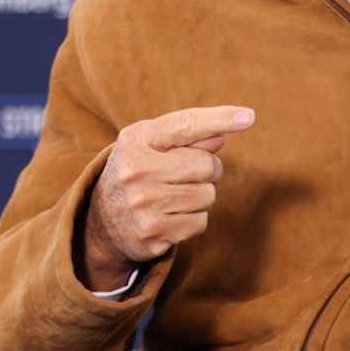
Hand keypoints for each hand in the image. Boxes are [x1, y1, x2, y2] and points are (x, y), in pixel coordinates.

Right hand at [78, 105, 254, 290]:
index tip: (248, 117)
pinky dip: (194, 219)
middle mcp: (137, 170)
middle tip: (185, 175)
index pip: (185, 124)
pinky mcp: (153, 233)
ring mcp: (144, 204)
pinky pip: (200, 222)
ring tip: (174, 196)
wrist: (100, 221)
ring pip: (208, 195)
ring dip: (201, 196)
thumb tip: (223, 133)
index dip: (219, 119)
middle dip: (207, 170)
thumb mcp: (153, 146)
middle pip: (207, 165)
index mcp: (137, 140)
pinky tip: (171, 216)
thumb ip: (188, 137)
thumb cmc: (138, 173)